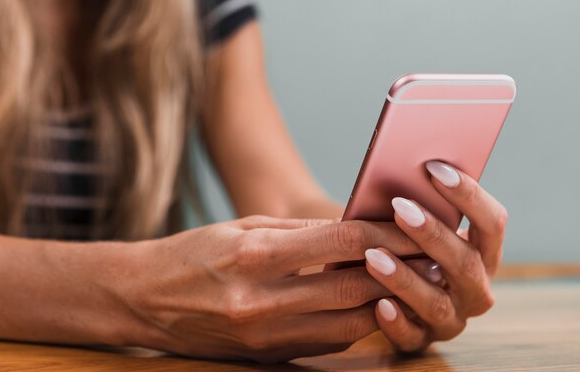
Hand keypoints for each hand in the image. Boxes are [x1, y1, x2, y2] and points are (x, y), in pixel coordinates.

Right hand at [113, 216, 440, 361]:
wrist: (146, 299)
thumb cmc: (194, 253)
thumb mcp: (244, 226)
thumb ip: (302, 231)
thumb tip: (355, 231)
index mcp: (253, 255)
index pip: (339, 242)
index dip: (385, 233)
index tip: (416, 223)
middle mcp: (261, 300)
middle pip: (353, 287)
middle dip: (400, 269)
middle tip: (434, 252)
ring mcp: (266, 335)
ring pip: (350, 322)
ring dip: (387, 300)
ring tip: (414, 278)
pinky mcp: (270, 356)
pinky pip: (330, 341)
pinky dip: (357, 321)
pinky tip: (373, 302)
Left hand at [364, 161, 506, 352]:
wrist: (390, 295)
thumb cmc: (405, 247)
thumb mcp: (417, 228)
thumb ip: (419, 206)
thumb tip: (400, 167)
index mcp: (483, 254)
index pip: (492, 223)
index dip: (468, 195)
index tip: (434, 167)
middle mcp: (475, 289)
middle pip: (466, 263)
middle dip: (433, 234)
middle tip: (399, 206)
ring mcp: (451, 319)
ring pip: (437, 303)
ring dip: (406, 278)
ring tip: (373, 256)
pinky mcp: (421, 341)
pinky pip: (411, 337)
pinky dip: (396, 322)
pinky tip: (377, 305)